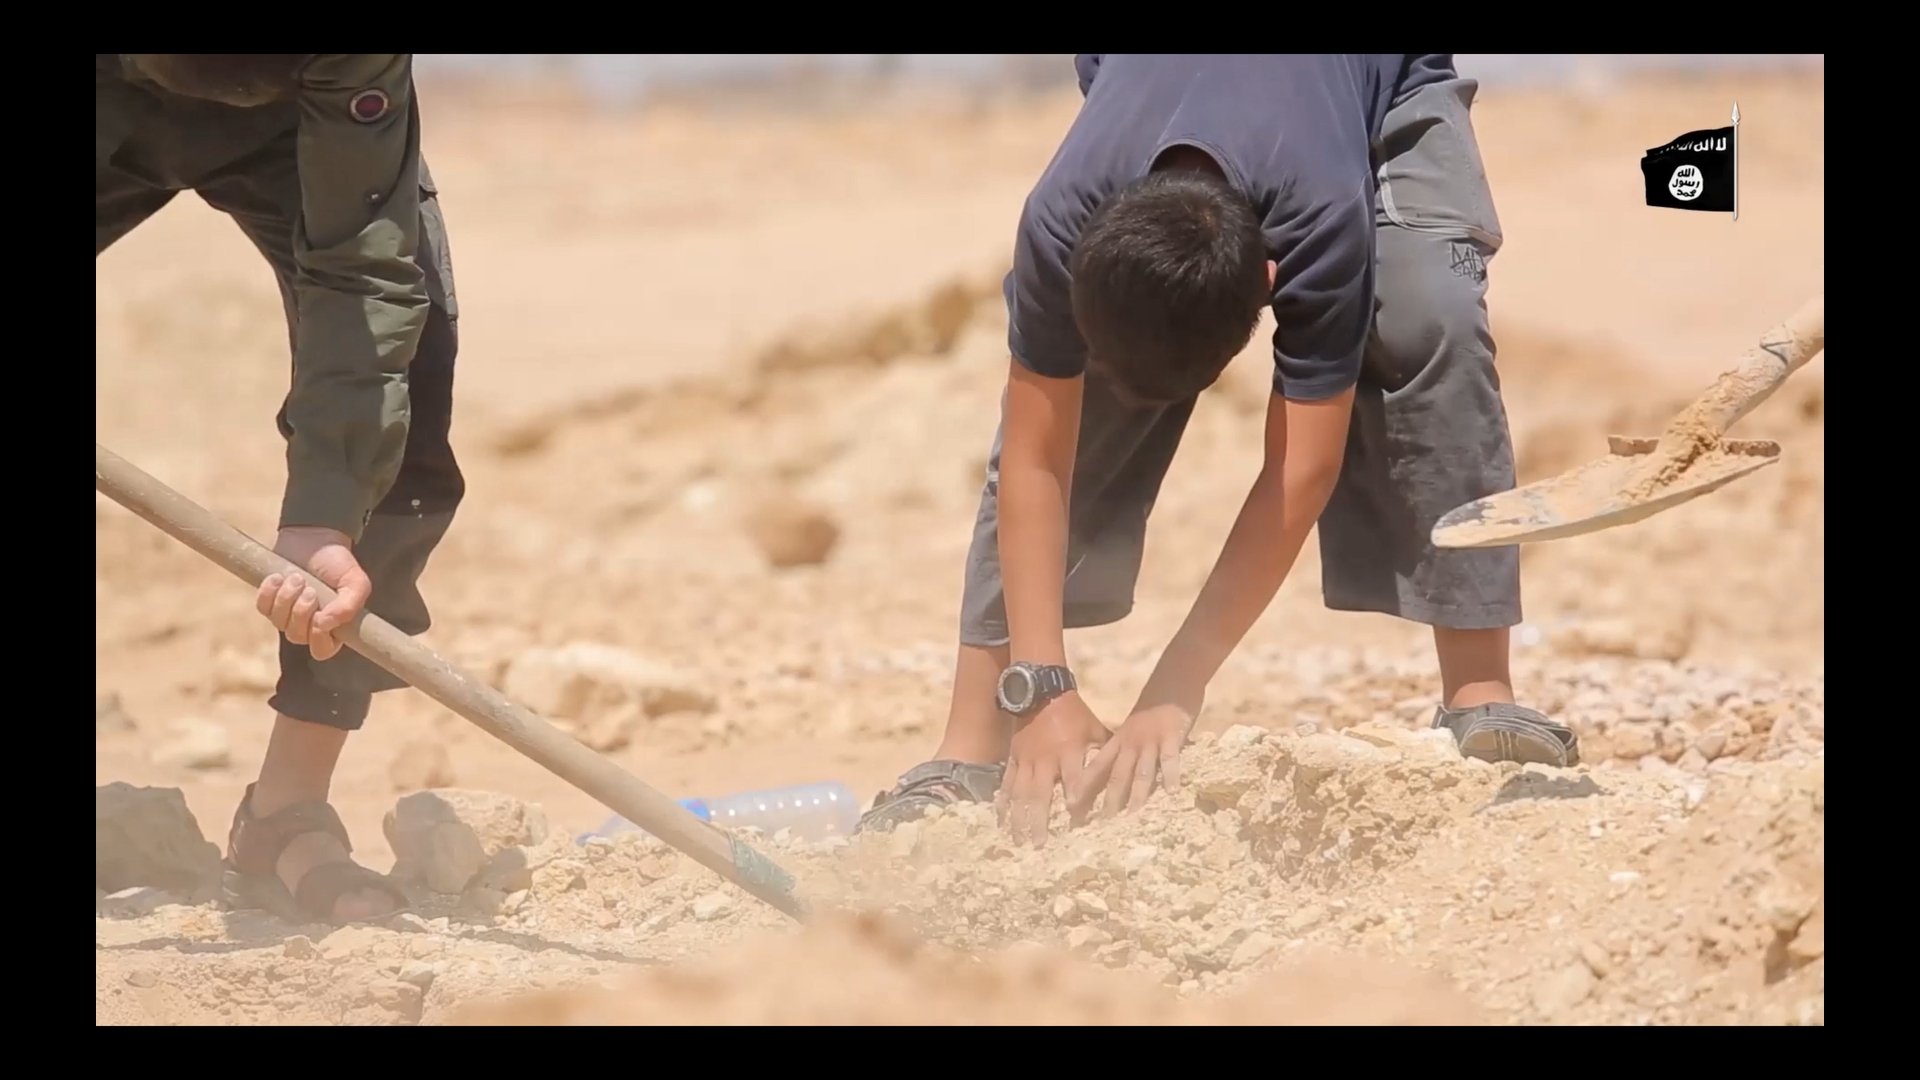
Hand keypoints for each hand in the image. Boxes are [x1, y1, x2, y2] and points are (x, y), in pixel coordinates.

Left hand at [256, 526, 370, 660]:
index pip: (322, 651)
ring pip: (279, 623)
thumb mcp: (355, 582)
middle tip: (310, 588)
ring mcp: (287, 616)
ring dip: (287, 598)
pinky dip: (269, 592)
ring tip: (296, 577)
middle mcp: (308, 626)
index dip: (318, 638)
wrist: (315, 538)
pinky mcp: (269, 602)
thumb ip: (350, 606)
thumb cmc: (338, 563)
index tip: (320, 616)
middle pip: (297, 637)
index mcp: (333, 627)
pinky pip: (263, 608)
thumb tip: (324, 624)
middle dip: (301, 611)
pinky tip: (278, 577)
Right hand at [998, 692, 1110, 845]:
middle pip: (1040, 793)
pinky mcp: (1014, 760)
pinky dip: (1003, 803)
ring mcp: (1026, 761)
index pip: (1073, 776)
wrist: (1041, 693)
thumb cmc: (1074, 714)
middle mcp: (1045, 759)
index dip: (1075, 793)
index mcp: (1068, 751)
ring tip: (1019, 841)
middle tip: (1039, 844)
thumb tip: (1128, 771)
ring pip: (1020, 794)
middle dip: (1039, 820)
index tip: (1075, 813)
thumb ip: (1106, 752)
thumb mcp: (1094, 729)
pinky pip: (1006, 784)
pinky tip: (1001, 822)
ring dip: (1019, 819)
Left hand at [1076, 700, 1198, 819]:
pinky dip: (1170, 776)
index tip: (1071, 809)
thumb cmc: (1152, 710)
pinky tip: (1172, 792)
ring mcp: (1150, 740)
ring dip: (1136, 796)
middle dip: (1108, 802)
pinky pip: (1170, 759)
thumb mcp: (1130, 730)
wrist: (1171, 681)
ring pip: (1140, 771)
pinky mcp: (1171, 736)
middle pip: (1116, 776)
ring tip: (1132, 818)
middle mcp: (1130, 743)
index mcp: (1117, 742)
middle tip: (1101, 826)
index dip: (1083, 788)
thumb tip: (1112, 780)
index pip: (1096, 768)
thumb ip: (1122, 752)